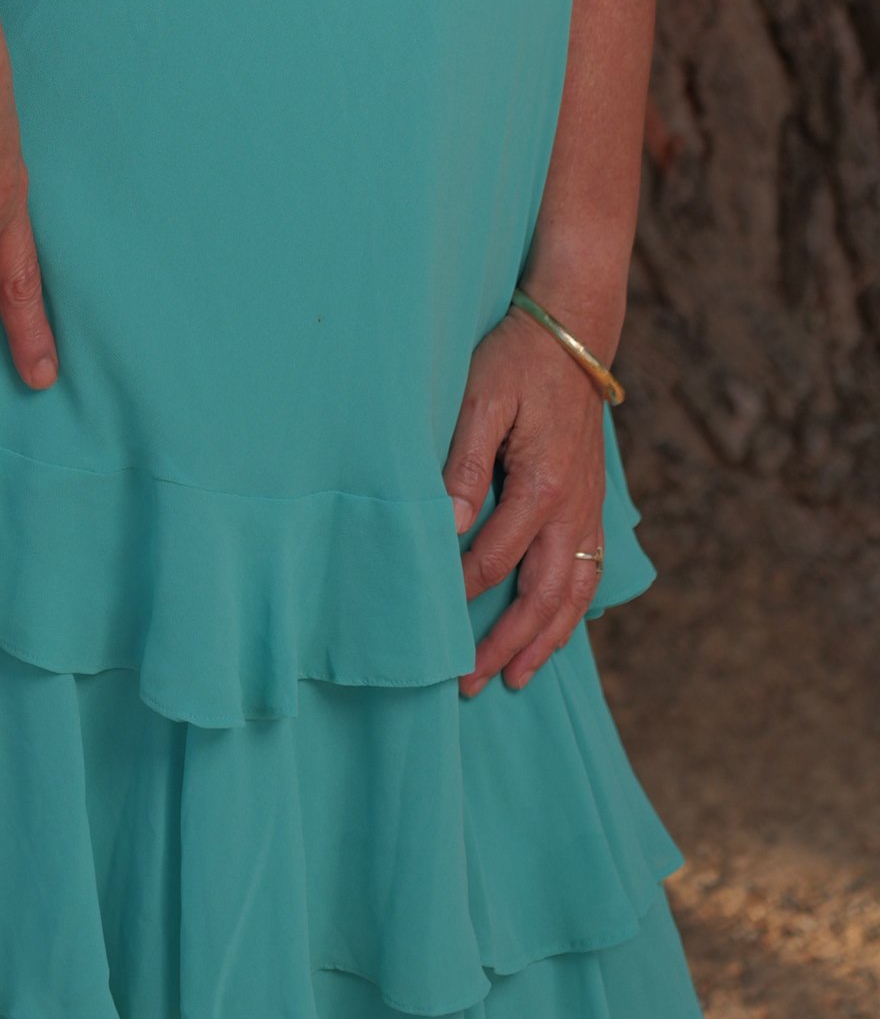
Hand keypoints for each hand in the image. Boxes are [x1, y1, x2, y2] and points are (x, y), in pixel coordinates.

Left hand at [444, 307, 608, 695]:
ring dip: (544, 641)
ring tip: (515, 679)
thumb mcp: (480, 396)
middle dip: (505, 645)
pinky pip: (588, 574)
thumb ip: (463, 461)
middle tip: (469, 684)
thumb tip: (447, 524)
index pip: (494, 559)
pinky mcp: (592, 506)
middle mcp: (573, 510)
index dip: (459, 592)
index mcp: (543, 486)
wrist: (573, 334)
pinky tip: (553, 632)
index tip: (427, 619)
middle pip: (541, 597)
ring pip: (572, 596)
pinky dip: (571, 612)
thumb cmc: (518, 359)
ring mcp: (588, 512)